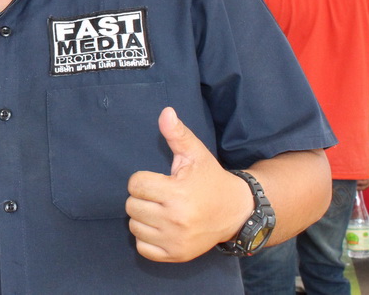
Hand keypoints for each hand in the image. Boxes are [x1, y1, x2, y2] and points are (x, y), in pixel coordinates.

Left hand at [126, 108, 253, 261]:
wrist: (236, 213)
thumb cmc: (210, 180)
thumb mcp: (196, 154)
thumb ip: (177, 134)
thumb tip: (165, 112)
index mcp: (177, 194)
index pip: (135, 184)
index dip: (144, 179)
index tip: (160, 180)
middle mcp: (175, 220)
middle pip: (131, 205)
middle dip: (143, 197)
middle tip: (161, 196)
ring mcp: (175, 241)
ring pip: (134, 226)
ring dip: (143, 218)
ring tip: (161, 210)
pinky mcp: (175, 256)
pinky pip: (142, 248)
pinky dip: (147, 239)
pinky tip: (161, 228)